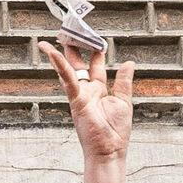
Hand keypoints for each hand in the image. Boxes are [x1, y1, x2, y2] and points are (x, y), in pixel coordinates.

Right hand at [40, 42, 134, 164]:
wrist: (109, 151)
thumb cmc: (116, 131)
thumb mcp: (123, 100)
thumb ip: (123, 81)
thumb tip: (129, 63)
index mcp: (98, 90)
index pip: (95, 65)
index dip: (94, 51)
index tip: (94, 38)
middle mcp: (87, 91)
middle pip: (78, 64)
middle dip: (74, 48)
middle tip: (70, 31)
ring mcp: (79, 95)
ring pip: (69, 70)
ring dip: (61, 53)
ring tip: (57, 36)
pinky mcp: (76, 101)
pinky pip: (67, 80)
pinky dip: (60, 66)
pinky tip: (53, 53)